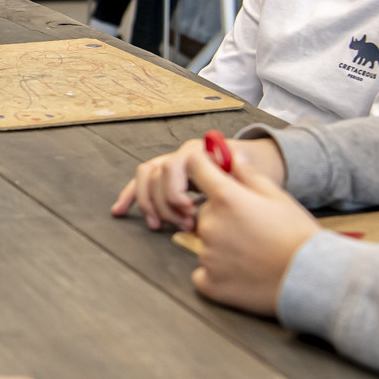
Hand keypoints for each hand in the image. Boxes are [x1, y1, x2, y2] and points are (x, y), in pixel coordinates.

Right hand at [111, 134, 286, 231]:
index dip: (176, 190)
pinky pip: (141, 183)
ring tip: (161, 226)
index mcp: (202, 151)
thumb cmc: (257, 174)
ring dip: (149, 204)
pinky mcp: (166, 178)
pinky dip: (130, 197)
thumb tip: (237, 161)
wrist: (259, 166)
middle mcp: (182, 154)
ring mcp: (172, 164)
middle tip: (185, 225)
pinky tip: (120, 211)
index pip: (176, 165)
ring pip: (145, 178)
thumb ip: (246, 170)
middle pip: (159, 174)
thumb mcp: (255, 175)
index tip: (189, 213)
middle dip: (166, 204)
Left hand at [183, 149, 318, 315]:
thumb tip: (233, 156)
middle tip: (250, 227)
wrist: (311, 278)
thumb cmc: (298, 235)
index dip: (203, 169)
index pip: (196, 168)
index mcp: (226, 198)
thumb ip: (248, 174)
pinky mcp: (209, 283)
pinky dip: (216, 272)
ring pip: (204, 242)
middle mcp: (210, 225)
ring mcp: (207, 256)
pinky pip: (203, 272)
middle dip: (221, 214)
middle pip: (204, 210)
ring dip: (220, 244)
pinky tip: (241, 272)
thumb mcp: (277, 196)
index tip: (211, 175)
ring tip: (251, 251)